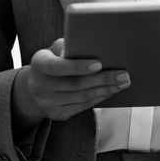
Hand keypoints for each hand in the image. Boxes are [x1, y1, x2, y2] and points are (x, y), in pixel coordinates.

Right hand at [13, 38, 129, 123]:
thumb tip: (95, 47)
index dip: (79, 66)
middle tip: (123, 74)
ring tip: (123, 83)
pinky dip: (99, 98)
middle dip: (103, 79)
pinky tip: (111, 91)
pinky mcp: (56, 114)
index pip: (58, 67)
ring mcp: (47, 103)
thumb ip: (69, 46)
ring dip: (106, 90)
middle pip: (76, 84)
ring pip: (82, 97)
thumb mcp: (55, 50)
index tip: (100, 64)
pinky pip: (82, 106)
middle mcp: (39, 86)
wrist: (36, 86)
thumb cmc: (53, 60)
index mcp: (39, 65)